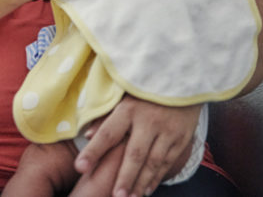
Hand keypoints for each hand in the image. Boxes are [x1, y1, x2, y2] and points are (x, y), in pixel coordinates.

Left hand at [74, 97, 198, 196]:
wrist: (183, 78)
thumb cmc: (145, 89)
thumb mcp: (124, 96)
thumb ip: (106, 116)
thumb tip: (88, 134)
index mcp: (129, 109)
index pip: (108, 133)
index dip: (94, 151)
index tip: (80, 167)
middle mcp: (149, 121)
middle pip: (134, 154)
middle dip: (124, 178)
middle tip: (115, 196)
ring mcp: (168, 130)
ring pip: (153, 163)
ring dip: (141, 183)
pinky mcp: (182, 137)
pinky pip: (168, 162)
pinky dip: (157, 178)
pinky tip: (146, 189)